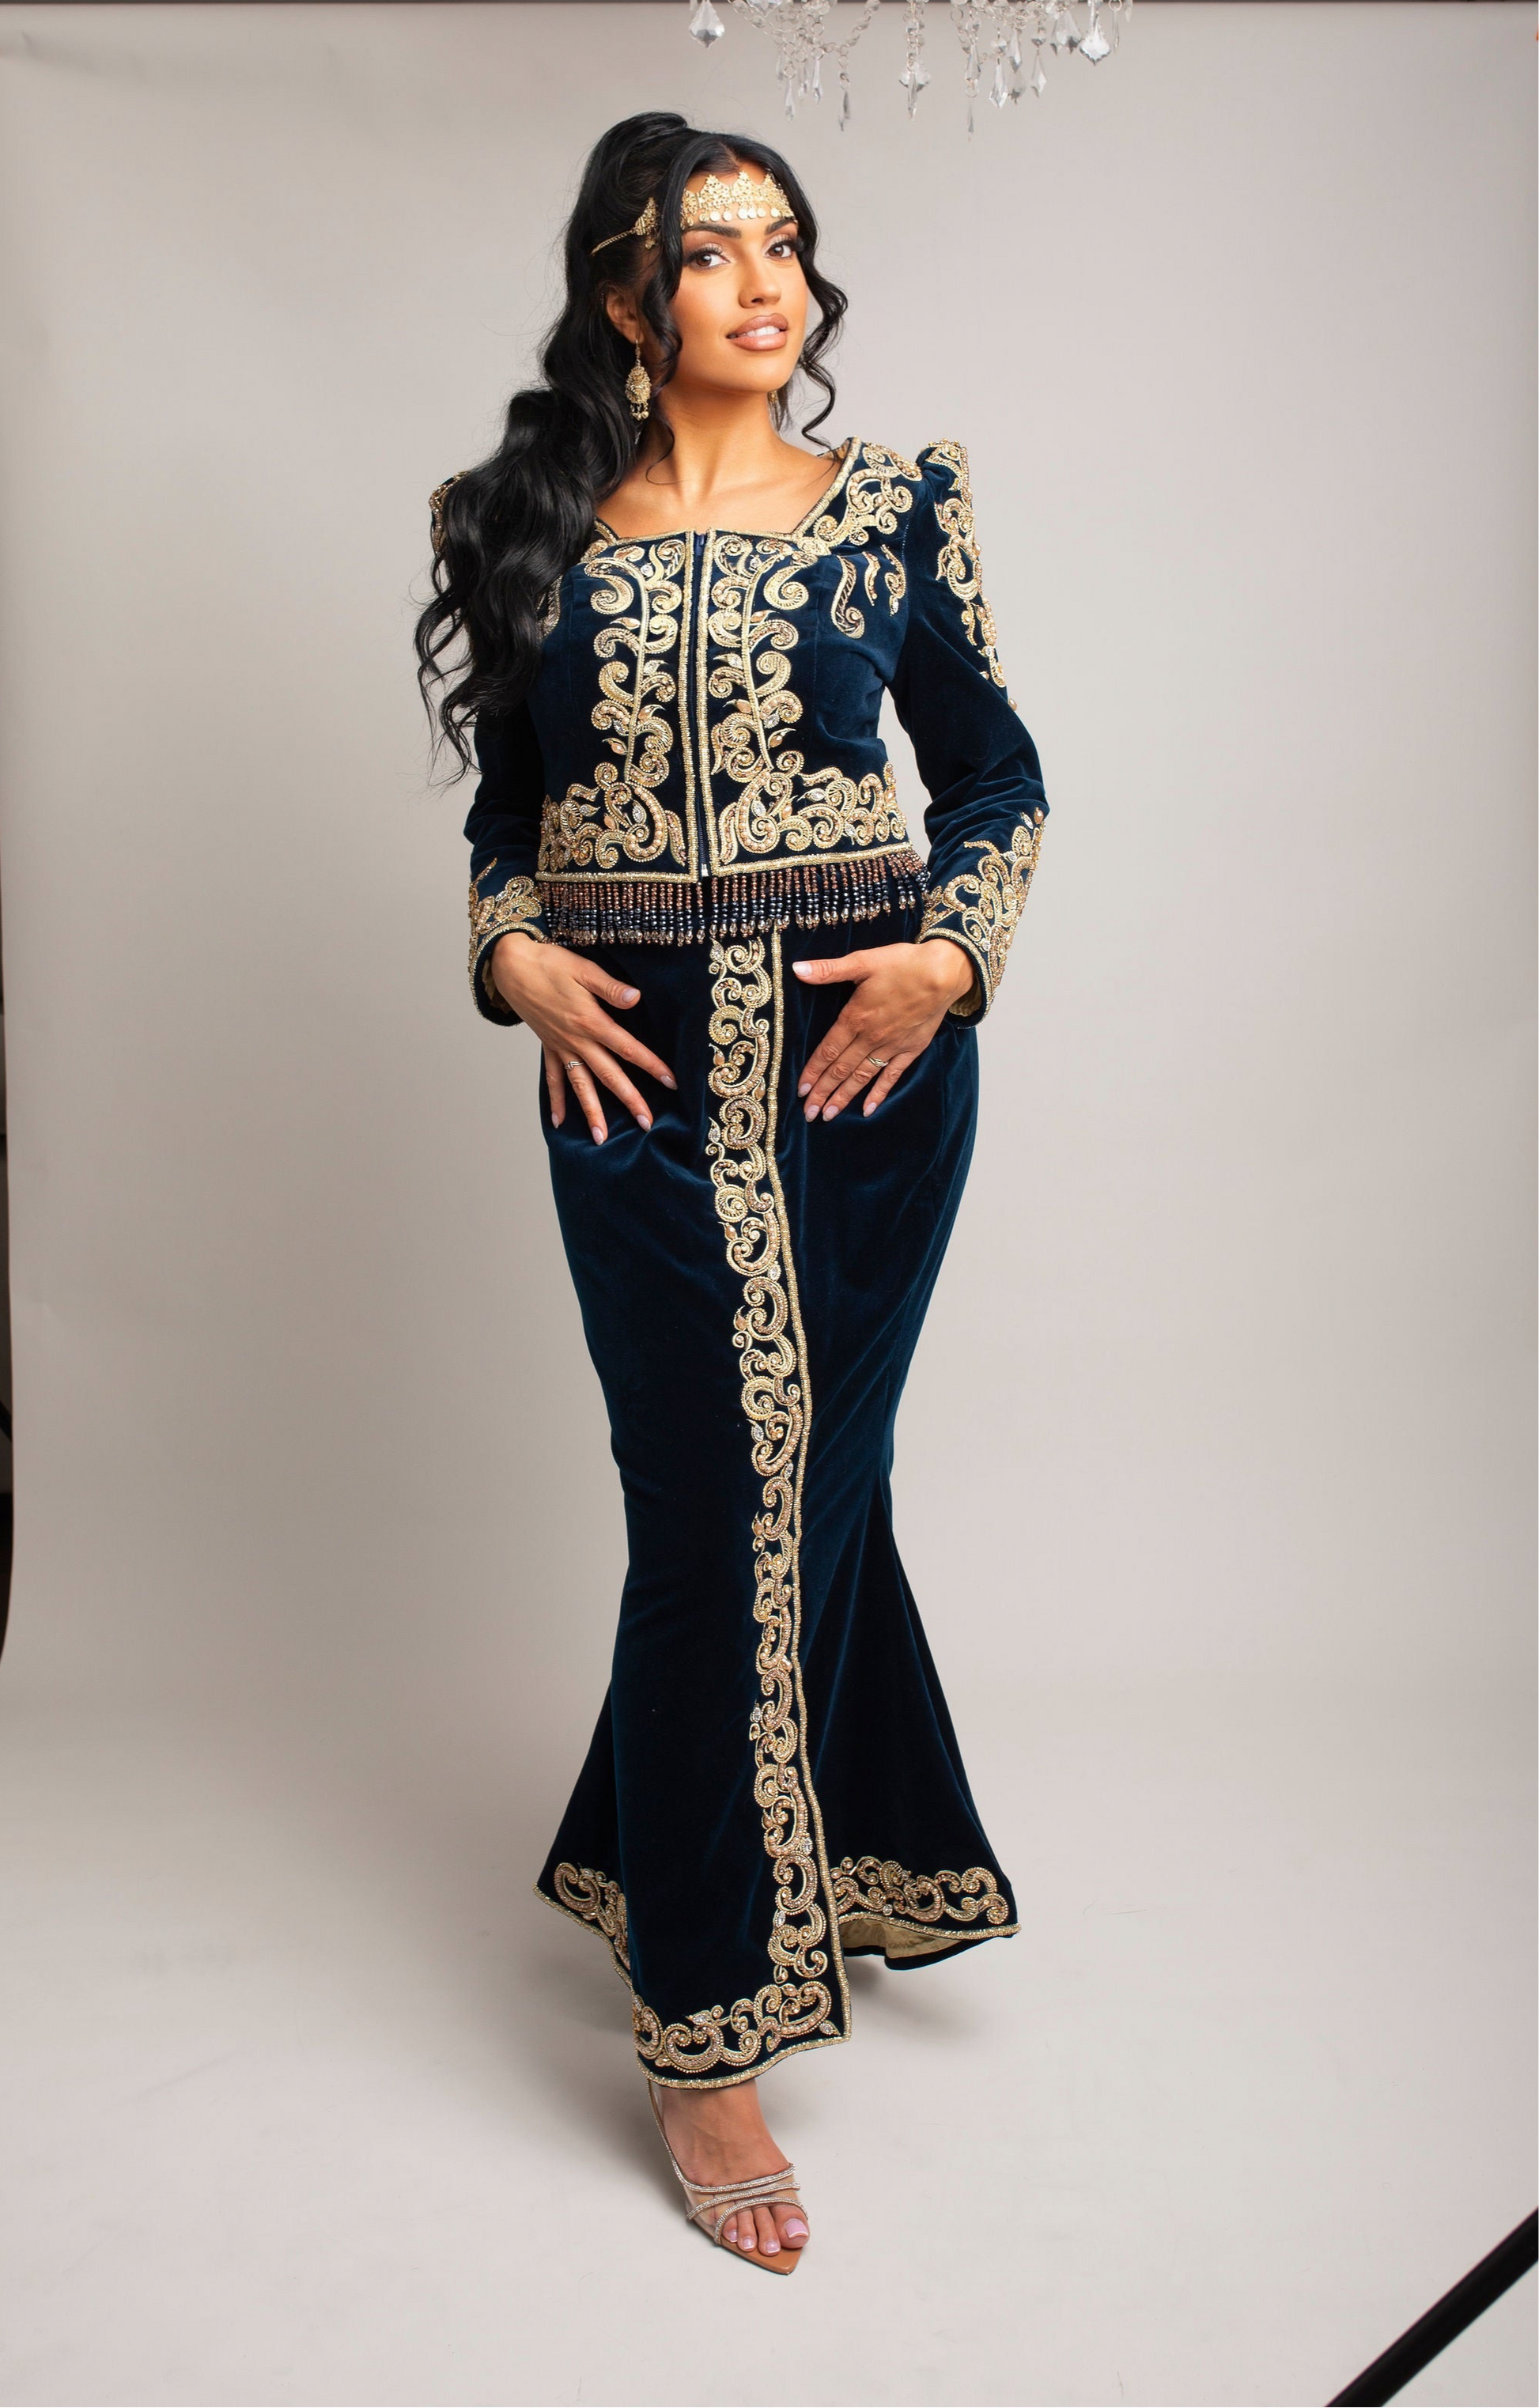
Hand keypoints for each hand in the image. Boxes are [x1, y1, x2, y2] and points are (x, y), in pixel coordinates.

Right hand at [490, 933, 675, 1144]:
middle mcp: (576, 1040)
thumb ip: (611, 988)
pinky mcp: (547, 1046)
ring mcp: (560, 1046)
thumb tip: (636, 999)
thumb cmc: (550, 964)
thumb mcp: (584, 969)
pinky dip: (556, 1100)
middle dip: (629, 1100)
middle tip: (646, 1124)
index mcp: (591, 1021)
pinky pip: (552, 1078)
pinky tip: (559, 1121)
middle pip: (608, 1075)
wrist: (512, 966)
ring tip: (602, 1138)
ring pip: (580, 1085)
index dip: (651, 1065)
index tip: (670, 1083)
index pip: (628, 1049)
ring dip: (592, 1112)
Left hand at [791, 938, 976, 1119]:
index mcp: (856, 1018)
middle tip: (808, 1113)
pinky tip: (867, 1110)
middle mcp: (871, 1037)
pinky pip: (891, 1076)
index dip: (812, 1071)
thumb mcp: (863, 961)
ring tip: (828, 1115)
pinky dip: (879, 1094)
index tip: (800, 1090)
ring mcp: (892, 1046)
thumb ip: (829, 970)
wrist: (944, 972)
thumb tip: (797, 969)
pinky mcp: (911, 1050)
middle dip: (822, 1093)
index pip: (828, 1051)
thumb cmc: (904, 964)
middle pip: (841, 1070)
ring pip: (862, 1077)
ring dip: (844, 1097)